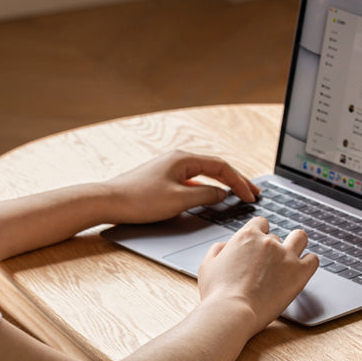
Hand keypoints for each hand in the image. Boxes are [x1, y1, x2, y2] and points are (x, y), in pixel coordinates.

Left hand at [105, 150, 259, 224]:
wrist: (108, 201)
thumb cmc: (140, 200)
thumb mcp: (179, 200)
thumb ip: (205, 195)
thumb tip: (221, 193)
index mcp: (184, 159)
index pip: (221, 166)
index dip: (239, 182)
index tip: (251, 196)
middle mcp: (178, 159)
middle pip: (215, 167)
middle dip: (236, 180)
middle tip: (253, 192)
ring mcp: (170, 168)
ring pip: (204, 174)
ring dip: (222, 183)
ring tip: (238, 193)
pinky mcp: (163, 179)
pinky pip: (192, 181)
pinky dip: (207, 187)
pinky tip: (211, 196)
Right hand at [197, 217, 318, 333]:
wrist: (232, 312)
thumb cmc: (217, 294)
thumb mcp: (207, 265)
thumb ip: (217, 250)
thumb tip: (225, 246)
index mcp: (247, 236)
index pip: (260, 224)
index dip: (260, 235)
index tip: (258, 247)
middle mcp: (268, 242)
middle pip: (277, 237)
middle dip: (273, 249)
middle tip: (268, 266)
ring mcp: (286, 256)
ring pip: (300, 238)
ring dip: (296, 246)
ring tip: (291, 260)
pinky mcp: (299, 273)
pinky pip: (313, 259)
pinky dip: (309, 263)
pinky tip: (301, 271)